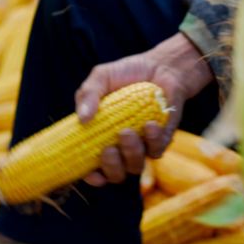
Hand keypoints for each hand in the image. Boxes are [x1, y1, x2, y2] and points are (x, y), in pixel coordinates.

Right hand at [76, 33, 212, 186]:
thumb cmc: (127, 74)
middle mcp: (119, 147)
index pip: (92, 166)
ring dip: (130, 152)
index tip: (90, 172)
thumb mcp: (101, 77)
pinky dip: (152, 140)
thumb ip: (87, 94)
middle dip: (111, 167)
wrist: (161, 67)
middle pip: (114, 175)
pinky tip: (150, 123)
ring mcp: (141, 146)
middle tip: (108, 149)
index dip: (91, 176)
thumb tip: (82, 118)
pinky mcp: (160, 141)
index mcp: (99, 136)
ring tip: (127, 131)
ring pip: (135, 167)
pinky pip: (156, 152)